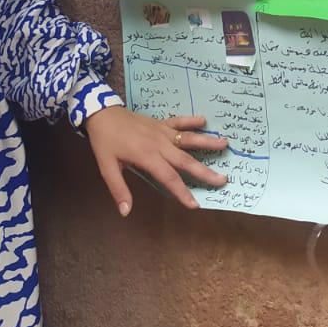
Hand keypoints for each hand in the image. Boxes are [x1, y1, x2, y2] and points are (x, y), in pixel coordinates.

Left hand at [83, 107, 229, 214]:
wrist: (102, 114)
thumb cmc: (105, 142)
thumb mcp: (107, 167)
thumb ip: (119, 189)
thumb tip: (126, 212)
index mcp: (147, 156)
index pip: (169, 178)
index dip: (182, 192)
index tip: (195, 204)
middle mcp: (160, 144)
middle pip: (185, 161)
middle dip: (204, 172)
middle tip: (223, 179)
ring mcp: (162, 132)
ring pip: (188, 138)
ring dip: (207, 142)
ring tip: (225, 144)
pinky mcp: (161, 123)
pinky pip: (179, 122)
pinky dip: (191, 120)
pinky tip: (205, 120)